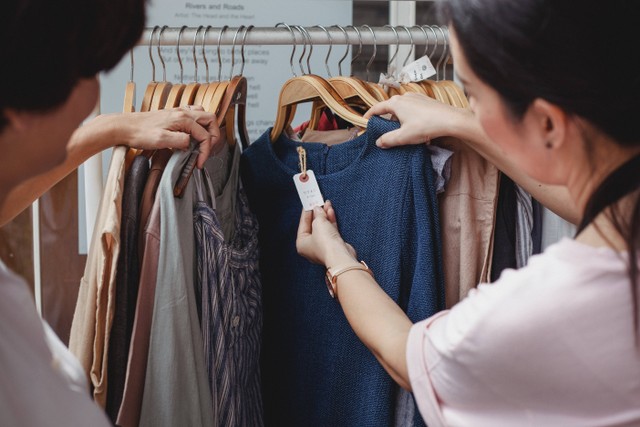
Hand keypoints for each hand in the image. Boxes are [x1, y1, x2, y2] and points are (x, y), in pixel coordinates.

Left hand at [92, 106, 220, 168]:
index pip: (205, 135)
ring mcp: (178, 112)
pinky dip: (198, 124)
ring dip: (207, 128)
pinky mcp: (173, 115)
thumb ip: (181, 141)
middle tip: (208, 150)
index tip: (200, 163)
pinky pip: (193, 115)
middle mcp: (182, 112)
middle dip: (214, 136)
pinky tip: (192, 133)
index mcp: (183, 119)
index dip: (206, 151)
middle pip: (210, 119)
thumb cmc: (139, 133)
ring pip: (203, 115)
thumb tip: (191, 144)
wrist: (123, 127)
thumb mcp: (161, 140)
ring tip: (203, 142)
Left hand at [296, 200, 356, 267]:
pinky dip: (331, 221)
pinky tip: (331, 211)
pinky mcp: (333, 244)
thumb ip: (317, 214)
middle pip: (313, 225)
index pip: (303, 224)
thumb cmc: (325, 243)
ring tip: (326, 203)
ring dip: (325, 215)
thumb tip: (318, 209)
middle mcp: (311, 246)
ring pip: (323, 227)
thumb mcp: (318, 223)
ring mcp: (323, 246)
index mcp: (302, 243)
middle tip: (318, 201)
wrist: (340, 256)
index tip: (309, 202)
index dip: (306, 212)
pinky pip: (330, 230)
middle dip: (317, 213)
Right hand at [364, 92, 470, 147]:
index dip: (369, 115)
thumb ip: (388, 139)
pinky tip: (415, 128)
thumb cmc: (426, 126)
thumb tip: (379, 142)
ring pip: (402, 109)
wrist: (450, 120)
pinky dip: (409, 117)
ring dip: (399, 119)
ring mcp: (417, 97)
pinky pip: (412, 109)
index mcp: (396, 103)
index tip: (365, 121)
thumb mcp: (403, 136)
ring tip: (402, 132)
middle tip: (384, 131)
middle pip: (390, 108)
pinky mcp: (426, 101)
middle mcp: (405, 97)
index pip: (377, 108)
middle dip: (386, 120)